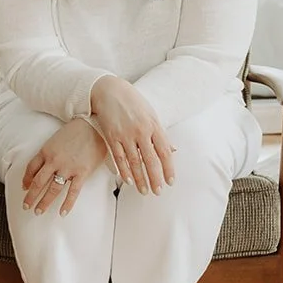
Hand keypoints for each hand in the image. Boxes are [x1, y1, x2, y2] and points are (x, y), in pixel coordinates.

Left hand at [21, 119, 108, 216]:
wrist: (94, 125)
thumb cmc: (77, 130)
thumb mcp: (57, 138)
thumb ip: (51, 152)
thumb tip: (48, 164)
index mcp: (46, 150)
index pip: (31, 168)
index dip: (26, 179)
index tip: (24, 188)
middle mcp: (54, 160)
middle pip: (38, 182)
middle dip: (30, 196)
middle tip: (26, 206)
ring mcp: (67, 167)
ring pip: (52, 189)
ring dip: (44, 202)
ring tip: (38, 212)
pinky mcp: (81, 172)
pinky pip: (72, 192)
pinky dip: (67, 204)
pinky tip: (62, 213)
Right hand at [89, 76, 175, 194]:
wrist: (110, 90)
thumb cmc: (133, 103)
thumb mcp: (151, 114)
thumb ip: (160, 133)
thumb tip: (173, 150)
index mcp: (154, 125)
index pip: (164, 151)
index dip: (168, 169)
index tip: (170, 182)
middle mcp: (141, 131)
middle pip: (151, 160)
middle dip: (155, 178)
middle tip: (158, 192)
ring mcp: (126, 134)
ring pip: (134, 162)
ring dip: (140, 179)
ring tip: (144, 191)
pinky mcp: (112, 136)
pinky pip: (119, 158)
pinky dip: (124, 171)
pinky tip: (128, 181)